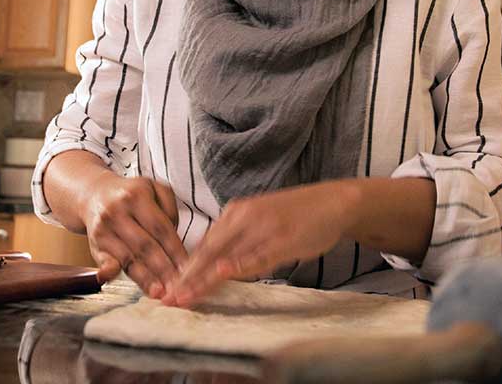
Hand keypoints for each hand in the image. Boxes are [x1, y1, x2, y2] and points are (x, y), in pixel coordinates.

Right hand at [81, 173, 188, 298]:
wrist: (93, 194)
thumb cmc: (130, 195)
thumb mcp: (153, 188)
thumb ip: (169, 208)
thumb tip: (172, 236)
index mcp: (136, 196)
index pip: (160, 228)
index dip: (175, 250)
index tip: (187, 268)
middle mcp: (117, 211)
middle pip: (145, 245)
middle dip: (163, 269)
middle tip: (177, 287)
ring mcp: (103, 229)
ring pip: (128, 257)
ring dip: (145, 278)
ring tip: (159, 292)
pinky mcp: (94, 244)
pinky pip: (104, 261)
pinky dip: (109, 272)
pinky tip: (115, 278)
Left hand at [162, 181, 355, 307]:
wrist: (334, 202)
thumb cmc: (296, 215)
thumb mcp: (260, 221)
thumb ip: (238, 239)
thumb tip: (217, 263)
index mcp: (236, 212)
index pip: (204, 245)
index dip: (185, 269)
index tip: (168, 289)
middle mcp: (244, 216)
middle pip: (209, 251)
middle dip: (187, 278)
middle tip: (167, 300)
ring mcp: (263, 227)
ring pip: (227, 256)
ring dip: (204, 279)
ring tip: (185, 297)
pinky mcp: (283, 238)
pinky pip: (257, 255)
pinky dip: (239, 266)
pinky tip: (224, 274)